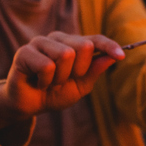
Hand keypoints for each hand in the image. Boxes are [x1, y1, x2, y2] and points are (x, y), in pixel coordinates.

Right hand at [0, 32, 122, 131]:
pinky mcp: (25, 52)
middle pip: (84, 46)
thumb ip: (95, 70)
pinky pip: (47, 65)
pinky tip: (38, 82)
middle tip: (64, 81)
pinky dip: (46, 81)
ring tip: (50, 82)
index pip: (95, 39)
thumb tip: (113, 57)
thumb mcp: (80, 86)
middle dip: (79, 70)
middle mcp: (58, 38)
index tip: (121, 56)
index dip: (109, 46)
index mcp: (73, 44)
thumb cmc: (55, 93)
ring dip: (60, 77)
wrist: (29, 106)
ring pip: (65, 55)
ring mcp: (40, 42)